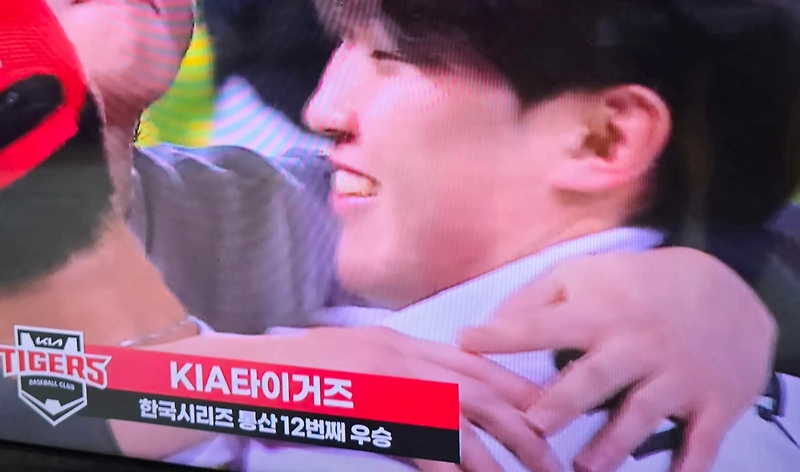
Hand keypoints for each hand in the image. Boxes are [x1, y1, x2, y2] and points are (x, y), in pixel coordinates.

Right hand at [168, 326, 560, 471]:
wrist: (245, 372)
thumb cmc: (292, 374)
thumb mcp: (350, 360)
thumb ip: (392, 372)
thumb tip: (428, 406)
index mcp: (396, 340)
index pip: (470, 360)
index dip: (512, 385)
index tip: (544, 410)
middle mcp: (399, 354)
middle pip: (480, 387)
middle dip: (523, 419)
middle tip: (554, 452)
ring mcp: (386, 381)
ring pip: (464, 416)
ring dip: (502, 452)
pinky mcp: (371, 410)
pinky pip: (426, 441)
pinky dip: (453, 463)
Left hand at [459, 247, 775, 471]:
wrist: (732, 290)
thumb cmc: (637, 287)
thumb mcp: (585, 276)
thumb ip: (531, 300)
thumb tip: (482, 329)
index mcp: (600, 314)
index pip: (545, 324)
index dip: (505, 333)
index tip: (465, 342)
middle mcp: (637, 345)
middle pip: (595, 376)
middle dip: (563, 402)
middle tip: (532, 425)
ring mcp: (679, 375)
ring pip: (643, 414)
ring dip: (614, 443)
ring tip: (584, 466)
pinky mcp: (716, 402)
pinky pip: (702, 441)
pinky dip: (689, 466)